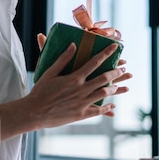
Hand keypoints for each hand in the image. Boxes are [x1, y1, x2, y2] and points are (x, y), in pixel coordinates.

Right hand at [0, 40, 131, 139]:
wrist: (34, 112)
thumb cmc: (40, 91)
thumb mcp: (50, 72)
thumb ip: (63, 58)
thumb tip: (73, 45)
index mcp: (74, 78)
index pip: (94, 62)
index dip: (106, 53)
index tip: (115, 47)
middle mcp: (81, 90)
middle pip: (103, 78)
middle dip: (116, 72)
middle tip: (124, 68)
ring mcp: (82, 103)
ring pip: (103, 94)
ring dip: (114, 89)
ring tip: (119, 86)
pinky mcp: (81, 115)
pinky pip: (98, 111)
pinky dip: (107, 108)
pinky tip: (112, 106)